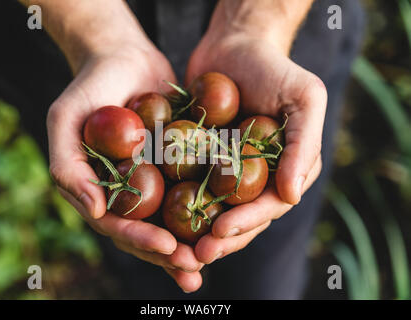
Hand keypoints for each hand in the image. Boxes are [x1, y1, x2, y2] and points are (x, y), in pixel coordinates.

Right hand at [38, 0, 203, 292]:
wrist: (124, 57)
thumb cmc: (90, 85)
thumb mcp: (65, 118)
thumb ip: (68, 165)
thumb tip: (95, 211)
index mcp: (98, 190)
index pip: (116, 225)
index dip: (139, 239)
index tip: (167, 246)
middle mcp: (126, 191)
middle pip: (147, 230)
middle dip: (169, 252)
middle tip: (194, 266)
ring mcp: (152, 180)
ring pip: (172, 219)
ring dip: (190, 243)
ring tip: (209, 260)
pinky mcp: (178, 165)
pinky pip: (193, 189)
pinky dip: (208, 208)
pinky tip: (228, 223)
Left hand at [185, 0, 325, 263]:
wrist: (234, 45)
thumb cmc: (274, 68)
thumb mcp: (304, 98)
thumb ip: (304, 145)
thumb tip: (292, 196)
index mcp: (286, 170)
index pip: (269, 207)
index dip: (246, 223)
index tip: (220, 232)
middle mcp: (258, 177)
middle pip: (240, 217)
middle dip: (219, 238)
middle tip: (195, 255)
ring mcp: (228, 171)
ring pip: (213, 210)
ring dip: (196, 231)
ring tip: (176, 249)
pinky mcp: (201, 160)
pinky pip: (189, 185)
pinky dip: (177, 203)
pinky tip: (159, 218)